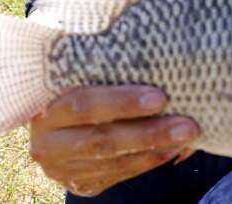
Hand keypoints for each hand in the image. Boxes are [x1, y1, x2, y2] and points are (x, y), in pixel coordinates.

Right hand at [29, 85, 199, 196]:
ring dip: (154, 148)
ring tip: (186, 137)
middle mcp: (47, 142)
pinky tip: (171, 149)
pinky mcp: (80, 183)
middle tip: (186, 125)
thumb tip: (147, 49)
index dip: (122, 102)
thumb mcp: (76, 75)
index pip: (84, 104)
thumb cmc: (75, 86)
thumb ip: (102, 69)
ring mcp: (62, 168)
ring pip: (113, 160)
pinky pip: (118, 174)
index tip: (160, 97)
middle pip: (102, 139)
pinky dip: (148, 161)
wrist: (53, 126)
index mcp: (44, 106)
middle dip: (148, 132)